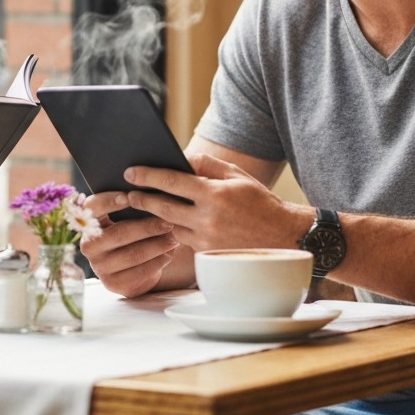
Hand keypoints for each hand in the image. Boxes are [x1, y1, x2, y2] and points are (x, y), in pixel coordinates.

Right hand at [78, 191, 179, 297]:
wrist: (132, 266)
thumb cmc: (132, 232)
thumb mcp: (126, 217)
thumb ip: (131, 204)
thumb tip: (149, 188)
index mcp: (88, 223)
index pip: (92, 208)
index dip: (109, 201)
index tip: (129, 196)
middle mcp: (89, 246)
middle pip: (119, 233)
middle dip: (147, 227)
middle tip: (168, 222)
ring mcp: (100, 267)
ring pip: (132, 254)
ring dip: (157, 245)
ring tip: (174, 238)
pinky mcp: (113, 284)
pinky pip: (139, 272)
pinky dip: (157, 262)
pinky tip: (169, 254)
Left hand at [123, 151, 300, 252]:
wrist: (286, 238)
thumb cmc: (260, 203)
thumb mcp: (236, 176)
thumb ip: (207, 164)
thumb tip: (180, 158)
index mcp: (214, 195)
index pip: (172, 182)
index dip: (148, 176)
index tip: (130, 172)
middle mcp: (208, 219)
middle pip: (163, 208)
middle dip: (143, 200)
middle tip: (128, 194)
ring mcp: (207, 241)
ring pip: (172, 227)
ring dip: (159, 218)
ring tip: (145, 207)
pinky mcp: (209, 256)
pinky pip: (185, 241)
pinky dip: (177, 231)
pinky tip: (170, 223)